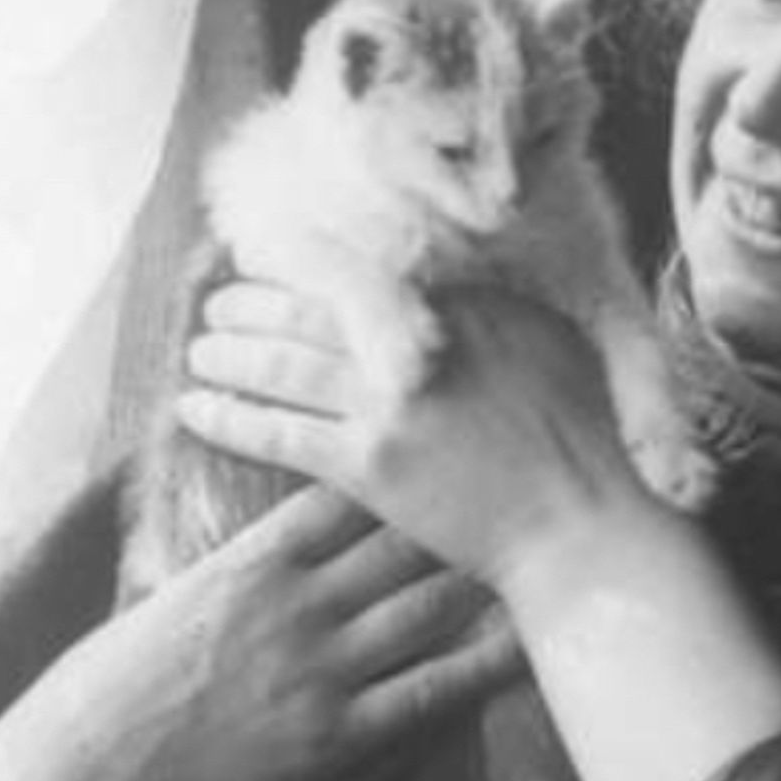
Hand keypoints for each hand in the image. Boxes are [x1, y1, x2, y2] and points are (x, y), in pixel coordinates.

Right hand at [0, 484, 519, 780]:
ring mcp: (319, 668)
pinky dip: (483, 668)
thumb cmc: (105, 692)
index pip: (344, 494)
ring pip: (426, 607)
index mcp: (251, 562)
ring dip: (487, 577)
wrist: (81, 778)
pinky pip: (428, 694)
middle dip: (464, 512)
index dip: (403, 467)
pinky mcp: (333, 738)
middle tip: (523, 486)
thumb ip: (225, 575)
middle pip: (402, 540)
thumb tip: (254, 555)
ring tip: (545, 548)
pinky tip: (528, 648)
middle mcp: (296, 603)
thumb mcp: (165, 605)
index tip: (452, 441)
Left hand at [176, 279, 662, 596]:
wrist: (585, 522)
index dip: (308, 263)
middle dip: (253, 300)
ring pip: (283, 363)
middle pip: (310, 307)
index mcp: (464, 305)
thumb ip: (488, 315)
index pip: (364, 268)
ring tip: (199, 349)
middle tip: (218, 300)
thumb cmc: (584, 441)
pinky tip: (196, 408)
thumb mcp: (549, 347)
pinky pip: (279, 431)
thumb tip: (439, 297)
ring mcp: (391, 401)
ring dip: (229, 353)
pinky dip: (230, 416)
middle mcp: (421, 340)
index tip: (277, 258)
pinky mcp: (370, 465)